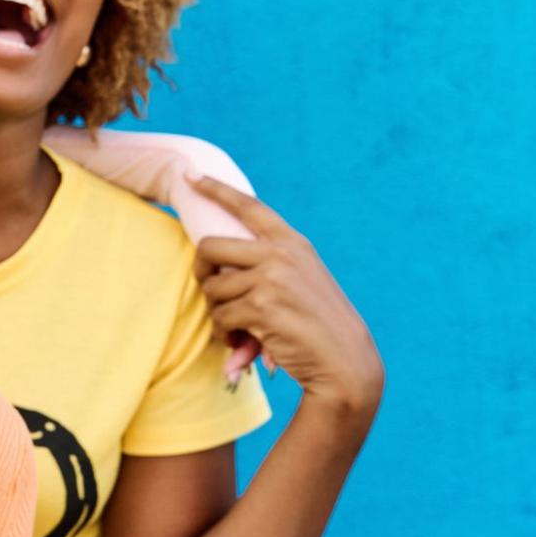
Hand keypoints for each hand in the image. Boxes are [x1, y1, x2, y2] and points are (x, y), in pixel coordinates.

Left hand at [190, 177, 384, 418]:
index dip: (216, 189)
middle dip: (202, 272)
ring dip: (218, 312)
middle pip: (210, 247)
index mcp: (292, 242)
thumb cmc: (318, 324)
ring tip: (238, 327)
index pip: (248, 206)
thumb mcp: (302, 279)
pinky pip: (221, 316)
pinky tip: (241, 342)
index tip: (191, 175)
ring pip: (213, 288)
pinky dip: (225, 333)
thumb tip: (217, 264)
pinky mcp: (261, 307)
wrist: (344, 361)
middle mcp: (280, 254)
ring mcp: (270, 279)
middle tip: (211, 291)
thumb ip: (271, 262)